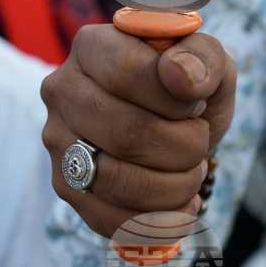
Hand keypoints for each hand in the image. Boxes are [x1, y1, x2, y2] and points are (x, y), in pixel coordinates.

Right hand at [41, 24, 236, 238]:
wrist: (173, 126)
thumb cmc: (188, 88)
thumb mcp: (208, 60)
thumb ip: (202, 56)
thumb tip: (182, 76)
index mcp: (91, 45)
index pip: (126, 72)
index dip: (175, 98)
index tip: (197, 103)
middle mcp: (62, 90)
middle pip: (126, 132)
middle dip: (184, 146)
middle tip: (200, 140)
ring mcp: (58, 141)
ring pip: (118, 180)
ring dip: (175, 185)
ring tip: (192, 171)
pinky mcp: (65, 186)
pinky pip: (110, 218)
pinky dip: (159, 220)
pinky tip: (181, 203)